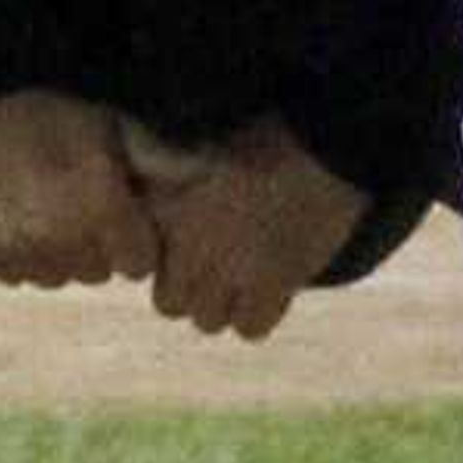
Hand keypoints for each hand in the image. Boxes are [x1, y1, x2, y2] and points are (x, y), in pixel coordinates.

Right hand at [0, 89, 159, 288]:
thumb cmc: (43, 118)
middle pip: (101, 273)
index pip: (138, 262)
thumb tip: (209, 173)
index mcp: (102, 203)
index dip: (132, 239)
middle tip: (76, 204)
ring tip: (45, 208)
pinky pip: (24, 276)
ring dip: (62, 253)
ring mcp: (27, 252)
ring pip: (63, 276)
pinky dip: (25, 255)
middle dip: (97, 245)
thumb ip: (156, 159)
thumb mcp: (107, 125)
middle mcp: (68, 236)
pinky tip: (17, 216)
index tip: (117, 214)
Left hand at [121, 114, 369, 344]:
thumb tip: (158, 212)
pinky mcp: (272, 284)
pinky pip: (250, 327)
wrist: (323, 140)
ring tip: (247, 278)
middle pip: (171, 304)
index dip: (163, 261)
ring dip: (224, 305)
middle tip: (219, 269)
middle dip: (191, 290)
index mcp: (164, 208)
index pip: (140, 267)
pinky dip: (258, 314)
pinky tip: (272, 289)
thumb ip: (169, 188)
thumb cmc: (265, 135)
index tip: (184, 251)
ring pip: (208, 321)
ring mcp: (227, 269)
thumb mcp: (199, 148)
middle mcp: (188, 245)